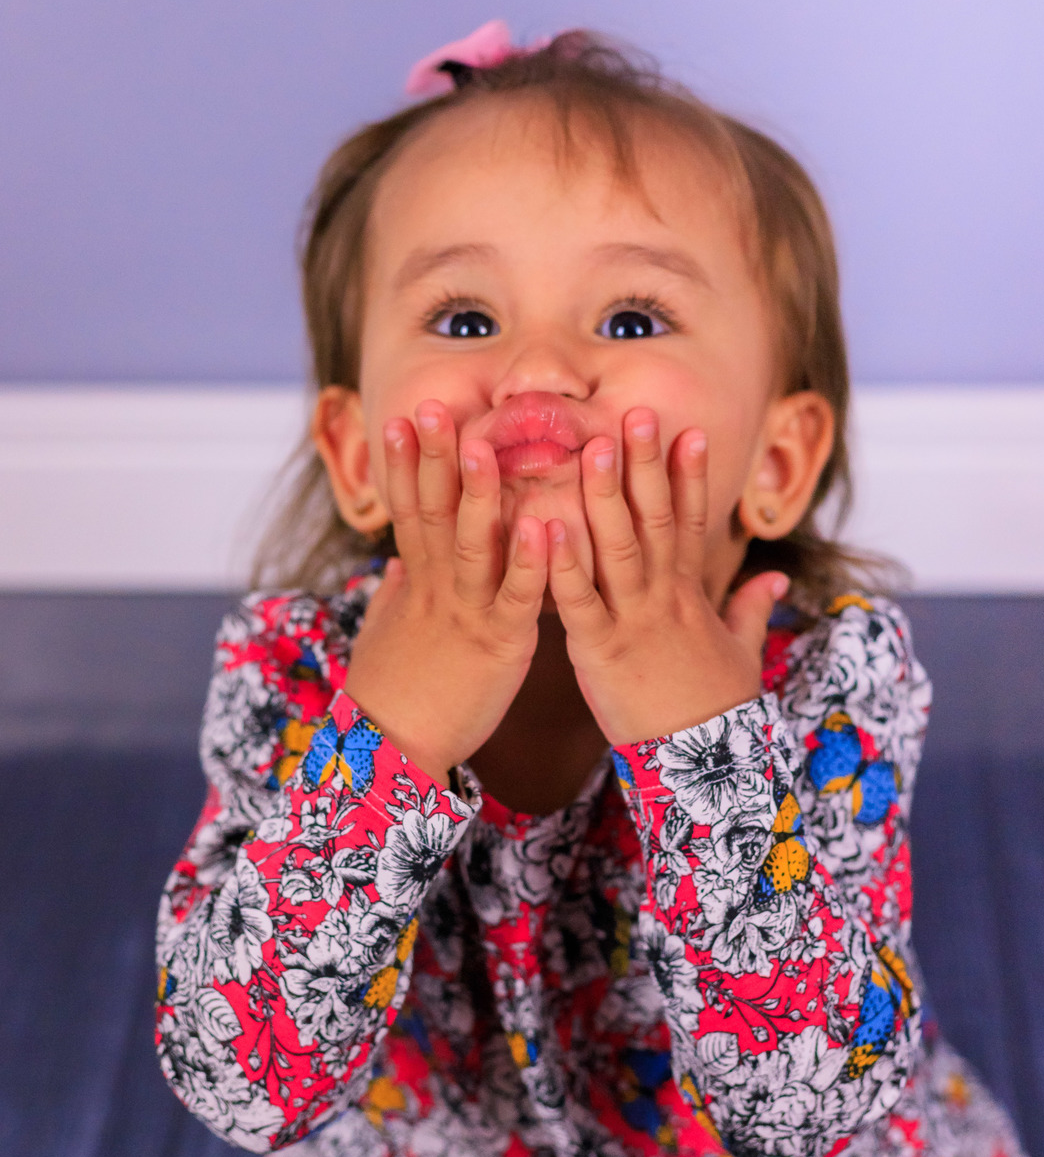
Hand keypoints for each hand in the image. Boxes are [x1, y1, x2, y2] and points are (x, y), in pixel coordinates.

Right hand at [343, 400, 547, 785]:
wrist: (392, 751)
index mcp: (419, 582)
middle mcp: (438, 588)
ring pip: (471, 543)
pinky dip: (528, 560)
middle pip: (433, 512)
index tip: (401, 417)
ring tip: (482, 445)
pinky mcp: (497, 642)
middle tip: (432, 405)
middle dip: (432, 457)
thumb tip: (397, 562)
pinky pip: (516, 596)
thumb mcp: (390, 633)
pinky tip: (540, 524)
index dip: (405, 464)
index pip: (409, 510)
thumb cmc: (396, 692)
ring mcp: (466, 612)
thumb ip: (398, 592)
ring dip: (478, 494)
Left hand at [544, 409, 787, 745]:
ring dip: (605, 494)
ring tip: (594, 447)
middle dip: (646, 465)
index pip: (692, 522)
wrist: (705, 766)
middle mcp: (663, 598)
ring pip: (617, 548)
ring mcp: (633, 621)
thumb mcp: (741, 652)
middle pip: (654, 519)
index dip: (690, 476)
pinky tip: (544, 525)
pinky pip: (577, 601)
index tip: (690, 429)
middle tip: (636, 413)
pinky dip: (560, 563)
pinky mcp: (601, 652)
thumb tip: (777, 576)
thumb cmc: (717, 708)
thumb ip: (750, 607)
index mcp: (689, 595)